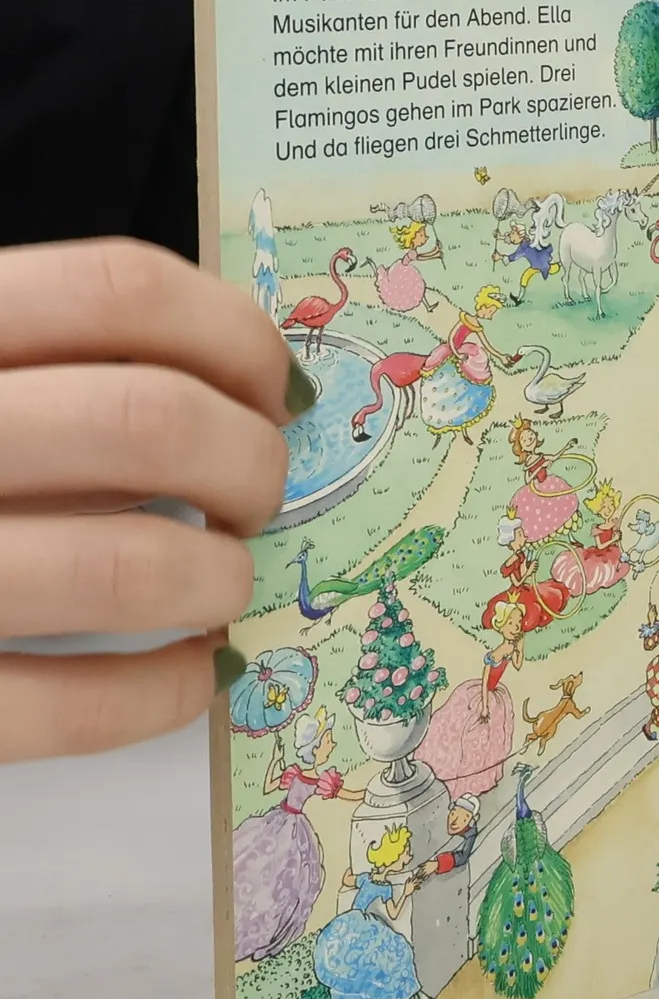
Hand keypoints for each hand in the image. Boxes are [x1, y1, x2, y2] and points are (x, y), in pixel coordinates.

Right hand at [0, 240, 298, 762]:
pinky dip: (167, 693)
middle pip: (150, 420)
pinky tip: (189, 674)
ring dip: (221, 579)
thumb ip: (46, 360)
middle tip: (256, 495)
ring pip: (131, 565)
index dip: (233, 337)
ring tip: (220, 583)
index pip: (117, 291)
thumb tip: (248, 382)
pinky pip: (73, 708)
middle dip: (250, 463)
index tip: (272, 387)